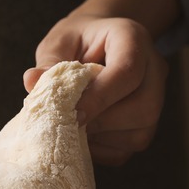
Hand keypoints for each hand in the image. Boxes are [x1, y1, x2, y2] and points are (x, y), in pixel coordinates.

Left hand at [24, 14, 168, 165]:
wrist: (99, 43)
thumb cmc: (78, 40)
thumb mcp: (60, 41)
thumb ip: (49, 61)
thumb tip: (32, 81)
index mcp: (132, 38)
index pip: (127, 71)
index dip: (99, 97)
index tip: (72, 112)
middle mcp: (154, 69)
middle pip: (143, 106)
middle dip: (102, 122)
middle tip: (69, 123)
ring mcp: (157, 98)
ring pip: (140, 133)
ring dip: (100, 138)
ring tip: (72, 127)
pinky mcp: (147, 124)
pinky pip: (129, 149)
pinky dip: (101, 150)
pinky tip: (82, 136)